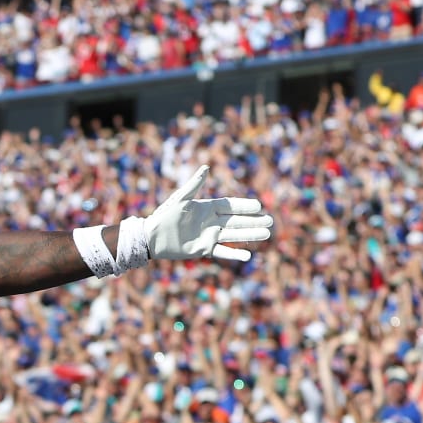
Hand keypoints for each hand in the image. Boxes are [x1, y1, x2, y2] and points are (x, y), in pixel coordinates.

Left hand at [143, 165, 273, 262]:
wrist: (152, 237)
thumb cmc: (164, 215)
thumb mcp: (181, 199)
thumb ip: (195, 185)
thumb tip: (206, 167)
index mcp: (207, 208)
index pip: (231, 206)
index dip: (244, 206)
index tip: (259, 206)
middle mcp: (211, 222)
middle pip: (237, 220)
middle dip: (253, 221)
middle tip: (270, 221)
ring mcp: (209, 236)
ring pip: (234, 235)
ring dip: (250, 235)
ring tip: (267, 234)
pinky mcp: (204, 249)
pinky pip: (223, 251)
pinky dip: (235, 254)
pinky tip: (248, 255)